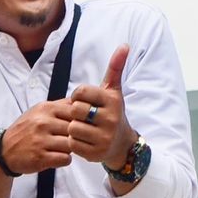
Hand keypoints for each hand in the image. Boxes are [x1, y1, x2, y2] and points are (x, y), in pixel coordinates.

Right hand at [0, 100, 76, 174]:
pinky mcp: (40, 158)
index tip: (81, 125)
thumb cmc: (26, 130)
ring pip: (72, 144)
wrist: (4, 151)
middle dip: (77, 135)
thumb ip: (60, 105)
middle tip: (71, 139)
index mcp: (46, 109)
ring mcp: (41, 140)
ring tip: (63, 148)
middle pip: (76, 128)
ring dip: (71, 148)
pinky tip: (58, 156)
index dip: (81, 120)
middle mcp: (43, 123)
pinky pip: (65, 159)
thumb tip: (82, 100)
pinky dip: (65, 159)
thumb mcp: (39, 111)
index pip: (76, 111)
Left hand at [62, 47, 137, 171]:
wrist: (121, 143)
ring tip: (83, 128)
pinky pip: (73, 144)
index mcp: (112, 100)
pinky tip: (83, 140)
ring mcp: (104, 137)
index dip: (77, 96)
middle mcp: (110, 118)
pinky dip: (74, 142)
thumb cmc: (112, 112)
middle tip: (83, 116)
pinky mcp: (96, 153)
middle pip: (75, 110)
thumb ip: (115, 68)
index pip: (80, 92)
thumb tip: (125, 45)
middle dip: (75, 113)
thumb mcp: (114, 90)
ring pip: (72, 128)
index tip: (84, 101)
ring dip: (73, 128)